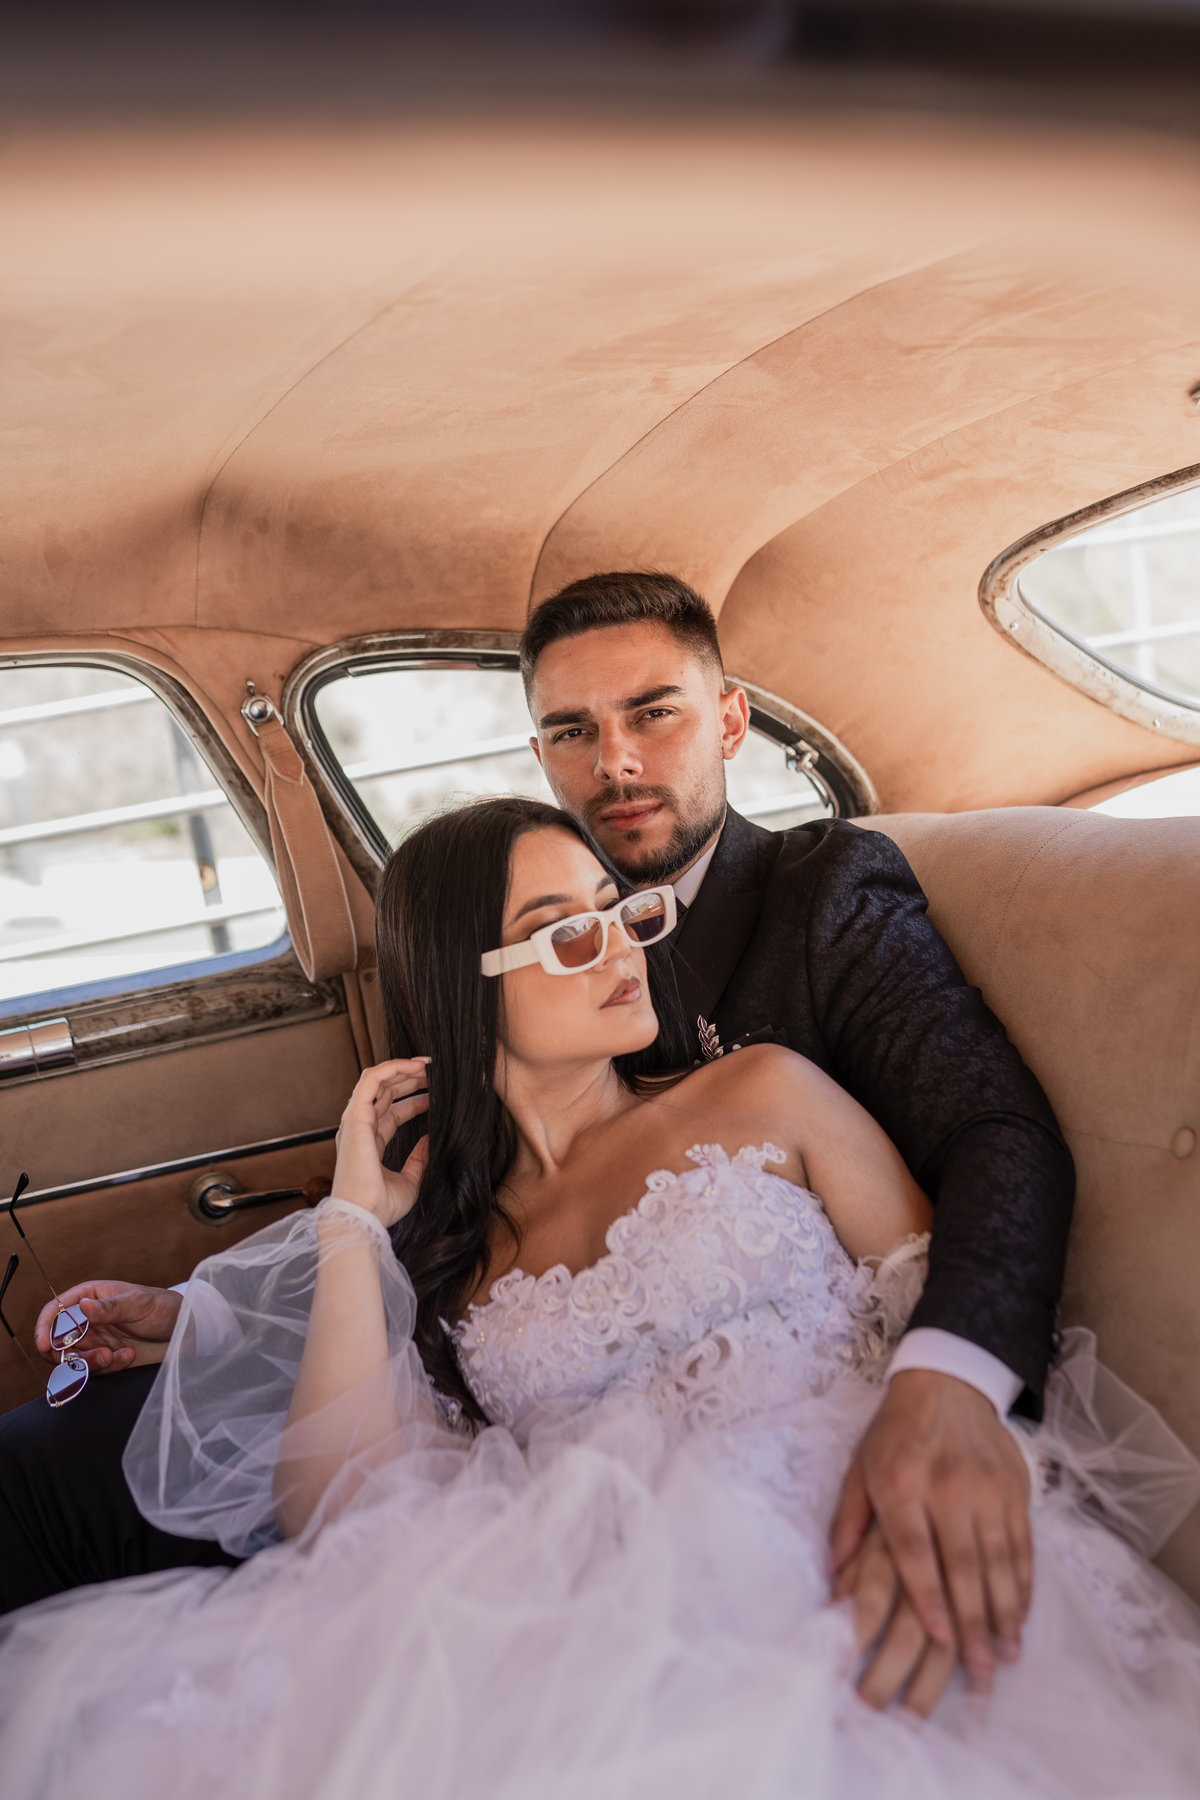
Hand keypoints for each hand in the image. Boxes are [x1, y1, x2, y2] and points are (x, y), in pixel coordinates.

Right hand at [34, 1280, 182, 1372]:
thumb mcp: (139, 1302)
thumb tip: (84, 1305)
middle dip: (68, 1352)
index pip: (55, 1310)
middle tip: (95, 1355)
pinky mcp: (105, 1358)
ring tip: (113, 1356)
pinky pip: (94, 1369)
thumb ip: (110, 1306)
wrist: (183, 1330)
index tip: (43, 1344)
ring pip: (73, 1359)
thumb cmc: (162, 1307)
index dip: (44, 1326)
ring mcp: (95, 1340)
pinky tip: (127, 1356)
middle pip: (57, 1341)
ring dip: (89, 1362)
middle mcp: (87, 1320)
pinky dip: (108, 1367)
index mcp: (90, 1296)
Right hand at [331, 1057, 430, 1228]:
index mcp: (369, 1144)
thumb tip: (431, 1140)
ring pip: (377, 1081)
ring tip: (428, 1066)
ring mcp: (355, 1121)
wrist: (363, 1216)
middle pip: (384, 1093)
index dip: (414, 1102)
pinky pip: (372, 1080)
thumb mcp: (410, 1181)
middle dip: (409, 1080)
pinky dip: (393, 1067)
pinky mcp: (356, 1116)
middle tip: (435, 1075)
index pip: (392, 1113)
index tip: (436, 1097)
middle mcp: (359, 1129)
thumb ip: (419, 1160)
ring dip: (402, 1069)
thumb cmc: (381, 1206)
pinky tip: (416, 1065)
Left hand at [831, 1371, 1032, 1693]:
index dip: (928, 1594)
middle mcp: (947, 1486)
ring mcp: (987, 1487)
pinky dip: (1024, 1583)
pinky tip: (1022, 1615)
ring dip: (1005, 1611)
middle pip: (962, 1563)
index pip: (915, 1548)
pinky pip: (1022, 1544)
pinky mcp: (1015, 1488)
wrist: (946, 1381)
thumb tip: (831, 1577)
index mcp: (901, 1482)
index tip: (938, 1636)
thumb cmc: (895, 1433)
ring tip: (1007, 1654)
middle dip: (972, 1621)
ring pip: (999, 1559)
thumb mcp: (860, 1467)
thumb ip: (848, 1522)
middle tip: (980, 1670)